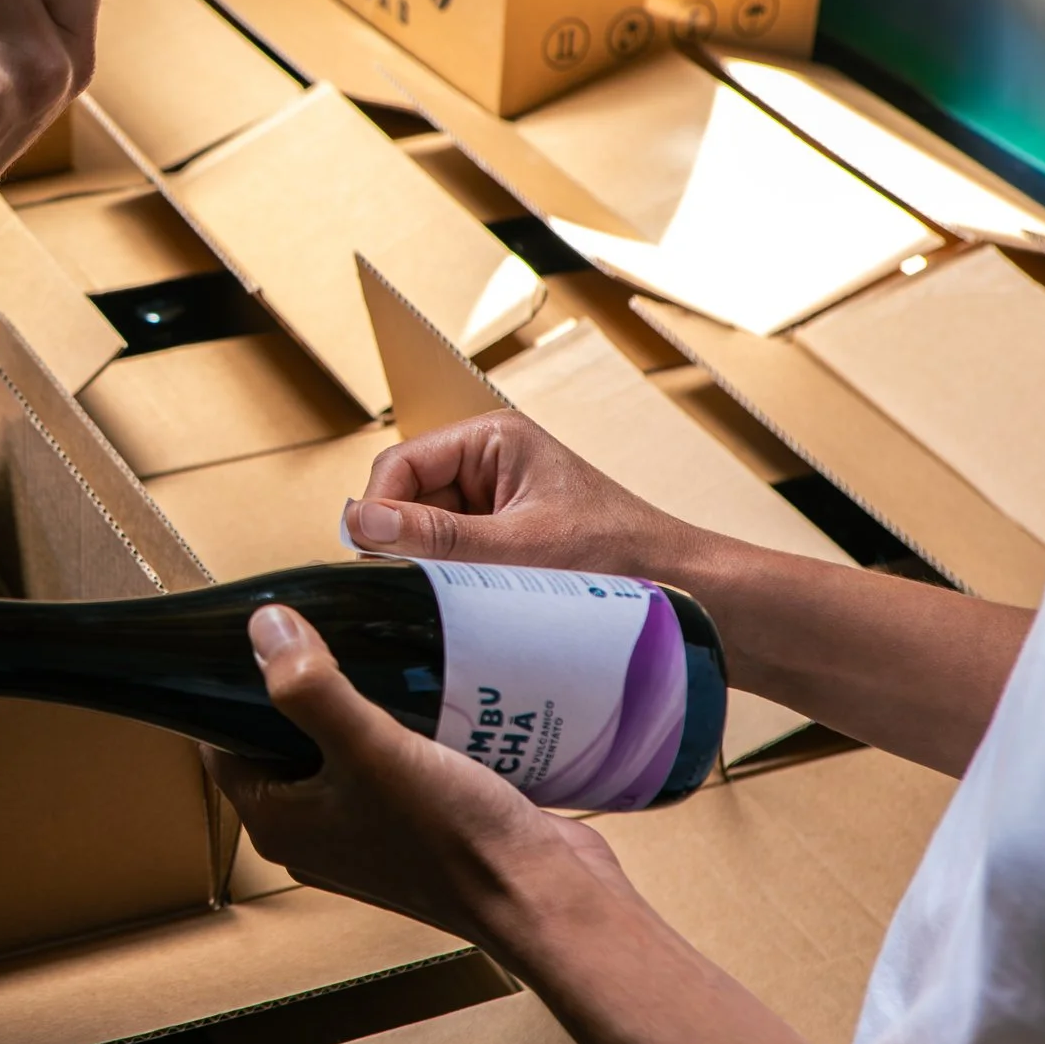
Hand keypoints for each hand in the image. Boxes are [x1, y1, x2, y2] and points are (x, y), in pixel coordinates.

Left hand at [209, 605, 626, 949]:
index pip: (222, 744)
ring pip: (336, 748)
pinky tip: (414, 681)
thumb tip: (263, 625)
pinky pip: (385, 761)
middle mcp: (313, 831)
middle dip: (294, 686)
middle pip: (280, 741)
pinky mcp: (415, 824)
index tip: (250, 631)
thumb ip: (310, 688)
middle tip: (313, 621)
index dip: (227, 689)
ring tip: (364, 639)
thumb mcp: (371, 749)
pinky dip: (392, 723)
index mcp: (279, 822)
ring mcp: (365, 830)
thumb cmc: (452, 836)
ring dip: (349, 700)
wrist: (543, 898)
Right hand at [344, 410, 701, 581]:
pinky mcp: (500, 538)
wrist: (683, 591)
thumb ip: (438, 538)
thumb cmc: (618, 558)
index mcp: (491, 439)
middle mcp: (486, 462)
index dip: (378, 510)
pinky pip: (450, 556)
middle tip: (413, 588)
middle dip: (405, 542)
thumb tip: (361, 522)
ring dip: (429, 566)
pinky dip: (449, 581)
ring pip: (425, 532)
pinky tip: (466, 604)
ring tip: (451, 598)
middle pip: (407, 498)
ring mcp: (492, 501)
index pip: (399, 464)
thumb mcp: (519, 548)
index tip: (370, 559)